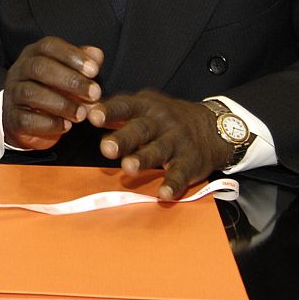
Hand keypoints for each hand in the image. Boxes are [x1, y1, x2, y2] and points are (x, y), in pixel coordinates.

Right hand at [2, 37, 104, 149]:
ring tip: (82, 114)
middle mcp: (18, 71)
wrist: (28, 122)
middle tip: (95, 93)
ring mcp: (12, 94)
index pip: (48, 46)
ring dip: (62, 104)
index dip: (71, 56)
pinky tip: (67, 126)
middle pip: (39, 67)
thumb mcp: (69, 75)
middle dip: (70, 80)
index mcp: (33, 55)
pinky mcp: (11, 118)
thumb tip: (97, 54)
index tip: (94, 71)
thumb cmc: (52, 92)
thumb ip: (83, 64)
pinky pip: (26, 120)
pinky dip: (49, 124)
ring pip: (31, 93)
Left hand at [87, 89, 233, 198]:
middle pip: (141, 130)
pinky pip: (180, 174)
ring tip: (129, 168)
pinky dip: (173, 184)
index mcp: (145, 107)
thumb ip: (116, 112)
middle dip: (124, 139)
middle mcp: (161, 122)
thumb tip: (83, 110)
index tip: (92, 116)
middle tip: (106, 148)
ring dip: (143, 159)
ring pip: (159, 151)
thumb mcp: (144, 107)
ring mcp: (177, 142)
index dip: (109, 111)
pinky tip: (163, 193)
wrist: (214, 127)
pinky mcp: (190, 162)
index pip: (125, 106)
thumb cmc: (166, 118)